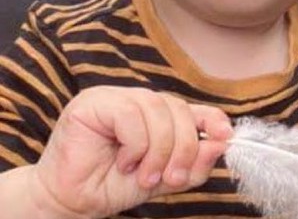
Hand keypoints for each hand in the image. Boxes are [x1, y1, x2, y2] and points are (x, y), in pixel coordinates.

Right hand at [31, 86, 231, 218]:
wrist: (71, 202)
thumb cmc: (112, 187)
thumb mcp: (163, 179)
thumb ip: (192, 164)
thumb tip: (221, 143)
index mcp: (158, 116)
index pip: (193, 108)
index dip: (213, 119)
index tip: (225, 136)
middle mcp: (140, 101)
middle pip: (180, 109)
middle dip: (184, 147)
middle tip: (172, 178)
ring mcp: (117, 96)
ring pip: (159, 110)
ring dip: (159, 149)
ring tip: (145, 176)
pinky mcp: (94, 101)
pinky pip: (131, 114)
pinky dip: (135, 143)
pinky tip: (124, 161)